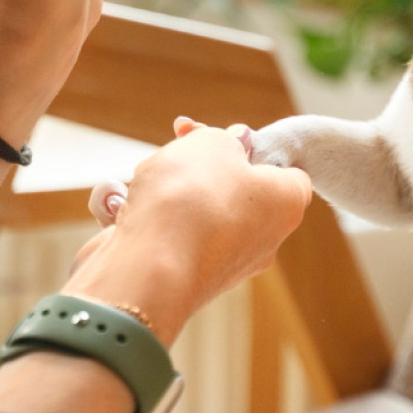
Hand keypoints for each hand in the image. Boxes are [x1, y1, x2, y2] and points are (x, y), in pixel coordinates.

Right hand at [62, 119, 313, 344]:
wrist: (146, 267)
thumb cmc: (190, 200)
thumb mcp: (212, 143)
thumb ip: (225, 138)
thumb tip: (231, 145)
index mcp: (285, 205)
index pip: (286, 170)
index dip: (253, 147)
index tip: (223, 136)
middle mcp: (263, 240)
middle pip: (235, 188)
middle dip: (202, 164)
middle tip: (179, 145)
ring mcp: (223, 263)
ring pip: (196, 209)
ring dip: (168, 188)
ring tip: (147, 180)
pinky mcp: (185, 276)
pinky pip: (168, 235)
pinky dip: (147, 218)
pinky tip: (127, 209)